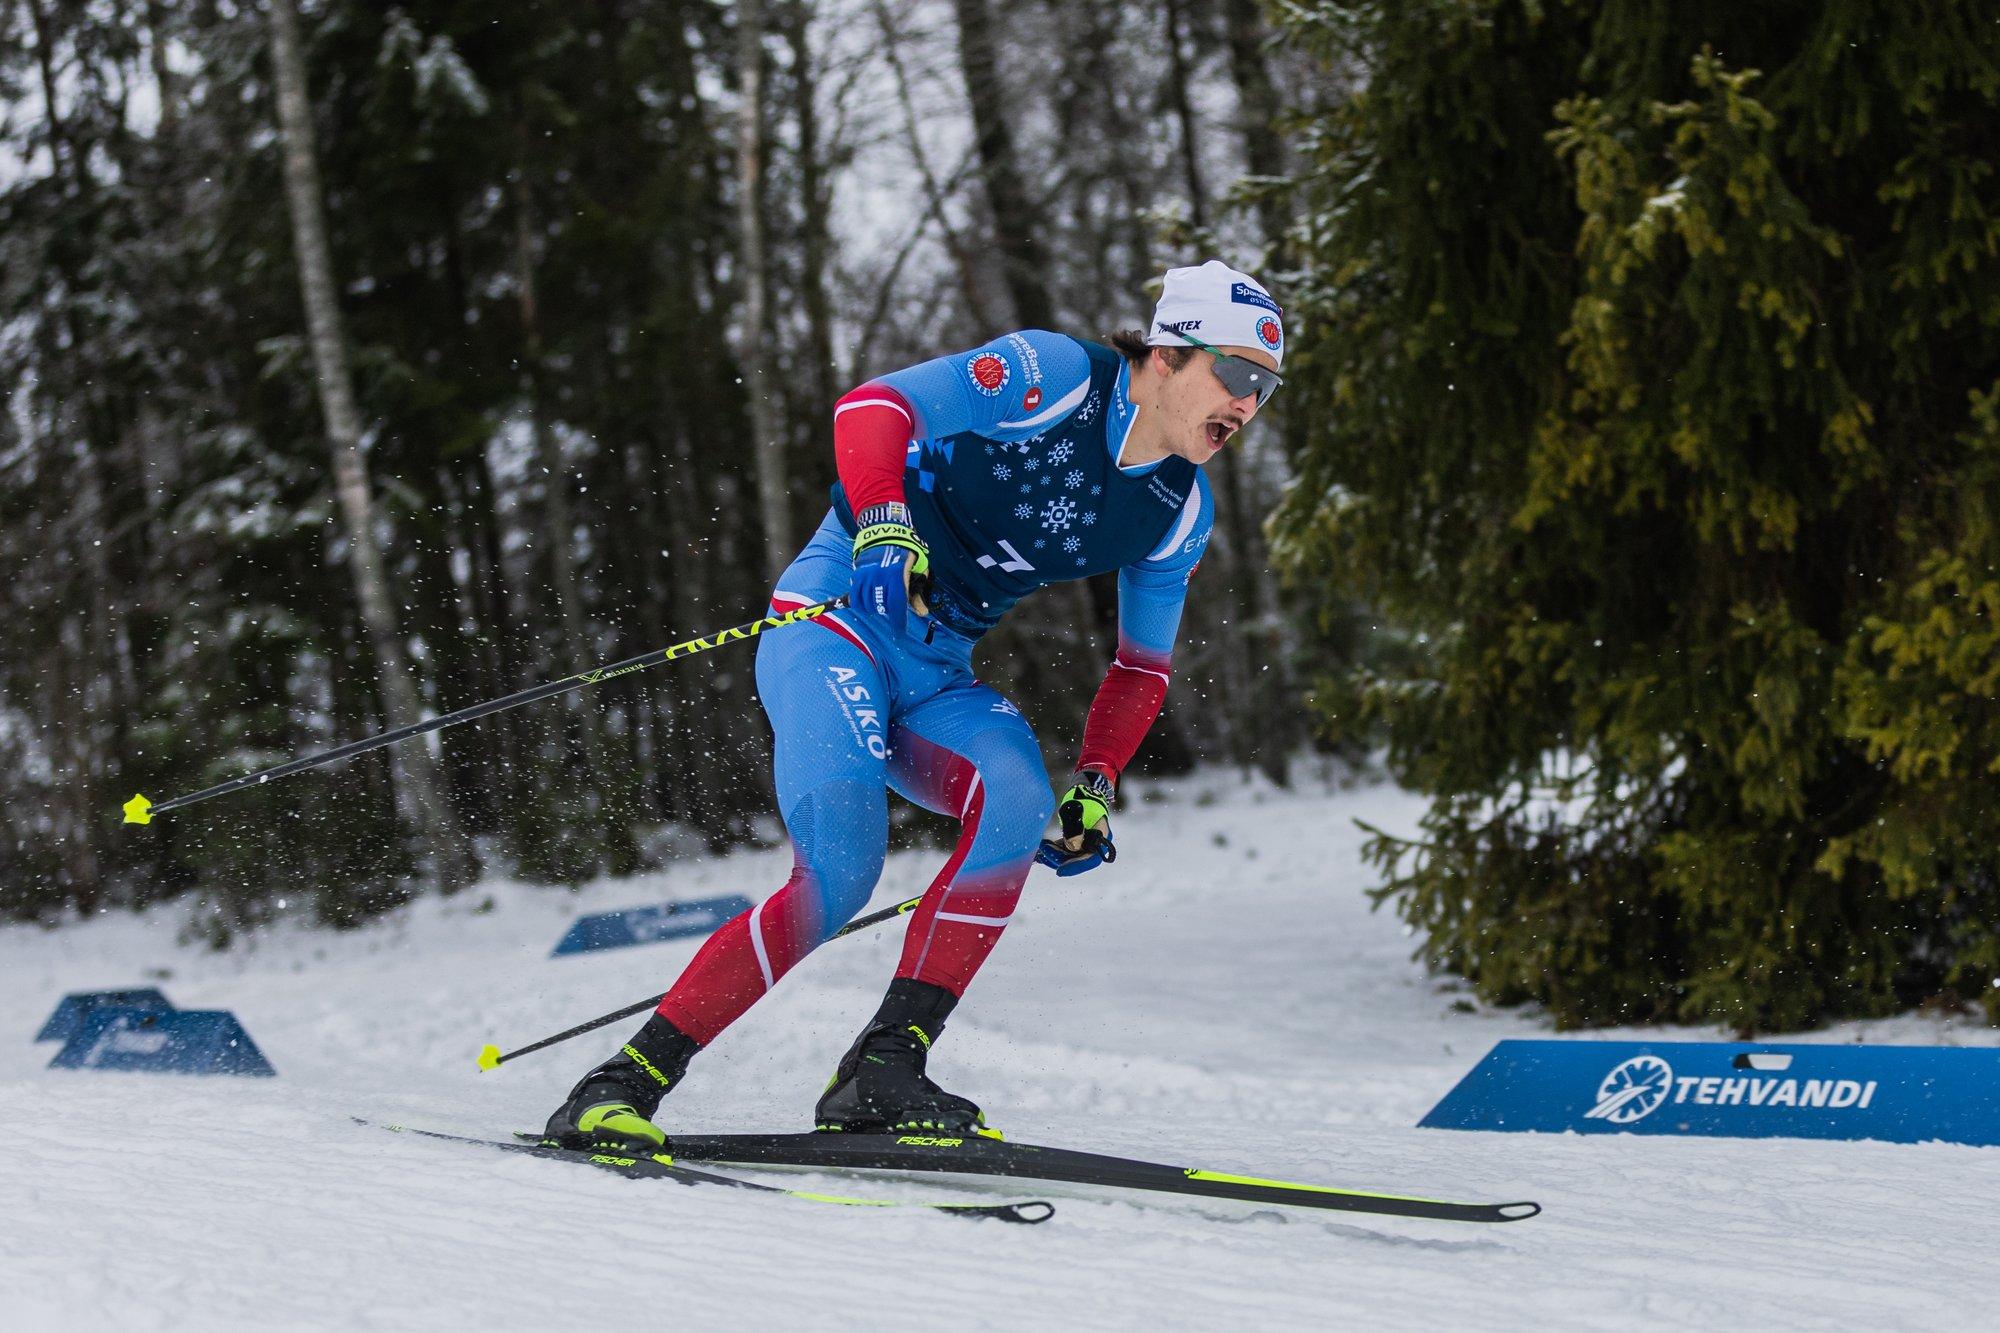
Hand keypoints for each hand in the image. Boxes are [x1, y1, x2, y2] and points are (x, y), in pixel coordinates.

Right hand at [850, 504, 929, 636]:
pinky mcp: (856, 575)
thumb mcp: (918, 568)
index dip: (898, 623)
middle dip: (888, 611)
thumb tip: (922, 613)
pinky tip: (868, 602)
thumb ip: (919, 591)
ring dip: (875, 608)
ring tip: (881, 601)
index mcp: (897, 576)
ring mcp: (866, 577)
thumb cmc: (905, 551)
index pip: (897, 606)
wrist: (884, 531)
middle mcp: (879, 578)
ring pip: (867, 605)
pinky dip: (862, 604)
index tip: (899, 635)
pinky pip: (856, 598)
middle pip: (882, 607)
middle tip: (893, 606)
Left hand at [1035, 770, 1116, 876]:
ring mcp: (1085, 843)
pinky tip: (1040, 851)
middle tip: (1043, 851)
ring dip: (1054, 855)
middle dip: (1059, 858)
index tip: (1060, 871)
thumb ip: (1074, 827)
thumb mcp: (1076, 808)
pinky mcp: (1076, 841)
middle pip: (1077, 859)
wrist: (1084, 790)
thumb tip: (1072, 847)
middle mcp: (1095, 843)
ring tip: (1040, 849)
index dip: (1076, 866)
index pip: (1090, 858)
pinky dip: (1053, 851)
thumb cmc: (1082, 797)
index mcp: (1101, 836)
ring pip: (1069, 857)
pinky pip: (1064, 851)